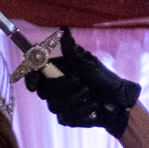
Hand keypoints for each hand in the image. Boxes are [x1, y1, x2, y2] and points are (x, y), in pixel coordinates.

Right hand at [24, 29, 139, 138]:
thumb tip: (63, 28)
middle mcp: (55, 89)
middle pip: (44, 92)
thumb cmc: (102, 78)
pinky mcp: (67, 118)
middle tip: (79, 81)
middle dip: (62, 87)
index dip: (31, 78)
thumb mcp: (87, 62)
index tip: (34, 86)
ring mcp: (60, 104)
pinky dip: (82, 112)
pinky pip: (66, 118)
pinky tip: (93, 107)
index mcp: (57, 72)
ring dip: (75, 100)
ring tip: (91, 95)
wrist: (117, 101)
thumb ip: (71, 50)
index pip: (36, 74)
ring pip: (55, 107)